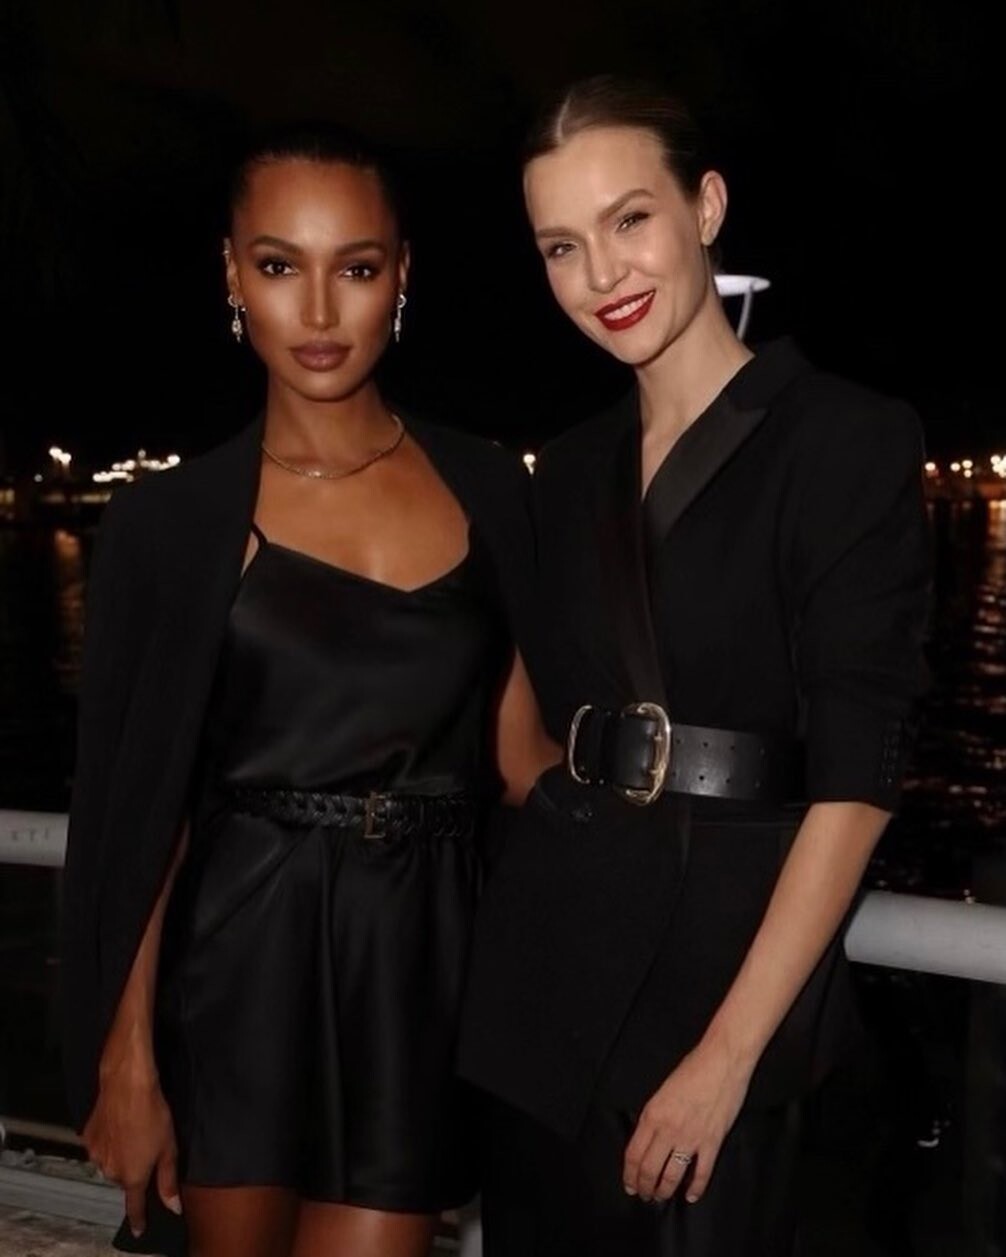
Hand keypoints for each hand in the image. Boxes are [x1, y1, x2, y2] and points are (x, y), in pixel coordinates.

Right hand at [83, 1066, 180, 1235]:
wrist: (126, 1085)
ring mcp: (95, 1155)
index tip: (139, 1230)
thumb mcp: (169, 1148)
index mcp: (132, 1177)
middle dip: (133, 1170)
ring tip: (132, 1132)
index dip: (138, 1219)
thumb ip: (168, 1181)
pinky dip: (108, 1141)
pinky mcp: (87, 1138)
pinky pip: (99, 1147)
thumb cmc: (154, 1115)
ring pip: (110, 1163)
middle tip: (145, 1148)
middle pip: (123, 1179)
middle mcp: (110, 1172)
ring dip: (120, 1156)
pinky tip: (118, 1125)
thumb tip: (174, 1209)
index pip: (134, 1207)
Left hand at [622, 1036, 751, 1204]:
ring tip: (661, 1197)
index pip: (634, 1154)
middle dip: (645, 1187)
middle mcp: (668, 1130)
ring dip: (664, 1190)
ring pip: (672, 1176)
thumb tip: (649, 1138)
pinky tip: (691, 1196)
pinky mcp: (712, 1142)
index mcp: (652, 1115)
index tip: (630, 1185)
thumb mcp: (662, 1091)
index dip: (630, 1175)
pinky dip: (695, 1188)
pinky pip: (701, 1173)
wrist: (721, 1061)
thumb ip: (654, 1116)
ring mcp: (691, 1138)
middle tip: (645, 1196)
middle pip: (650, 1169)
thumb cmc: (691, 1069)